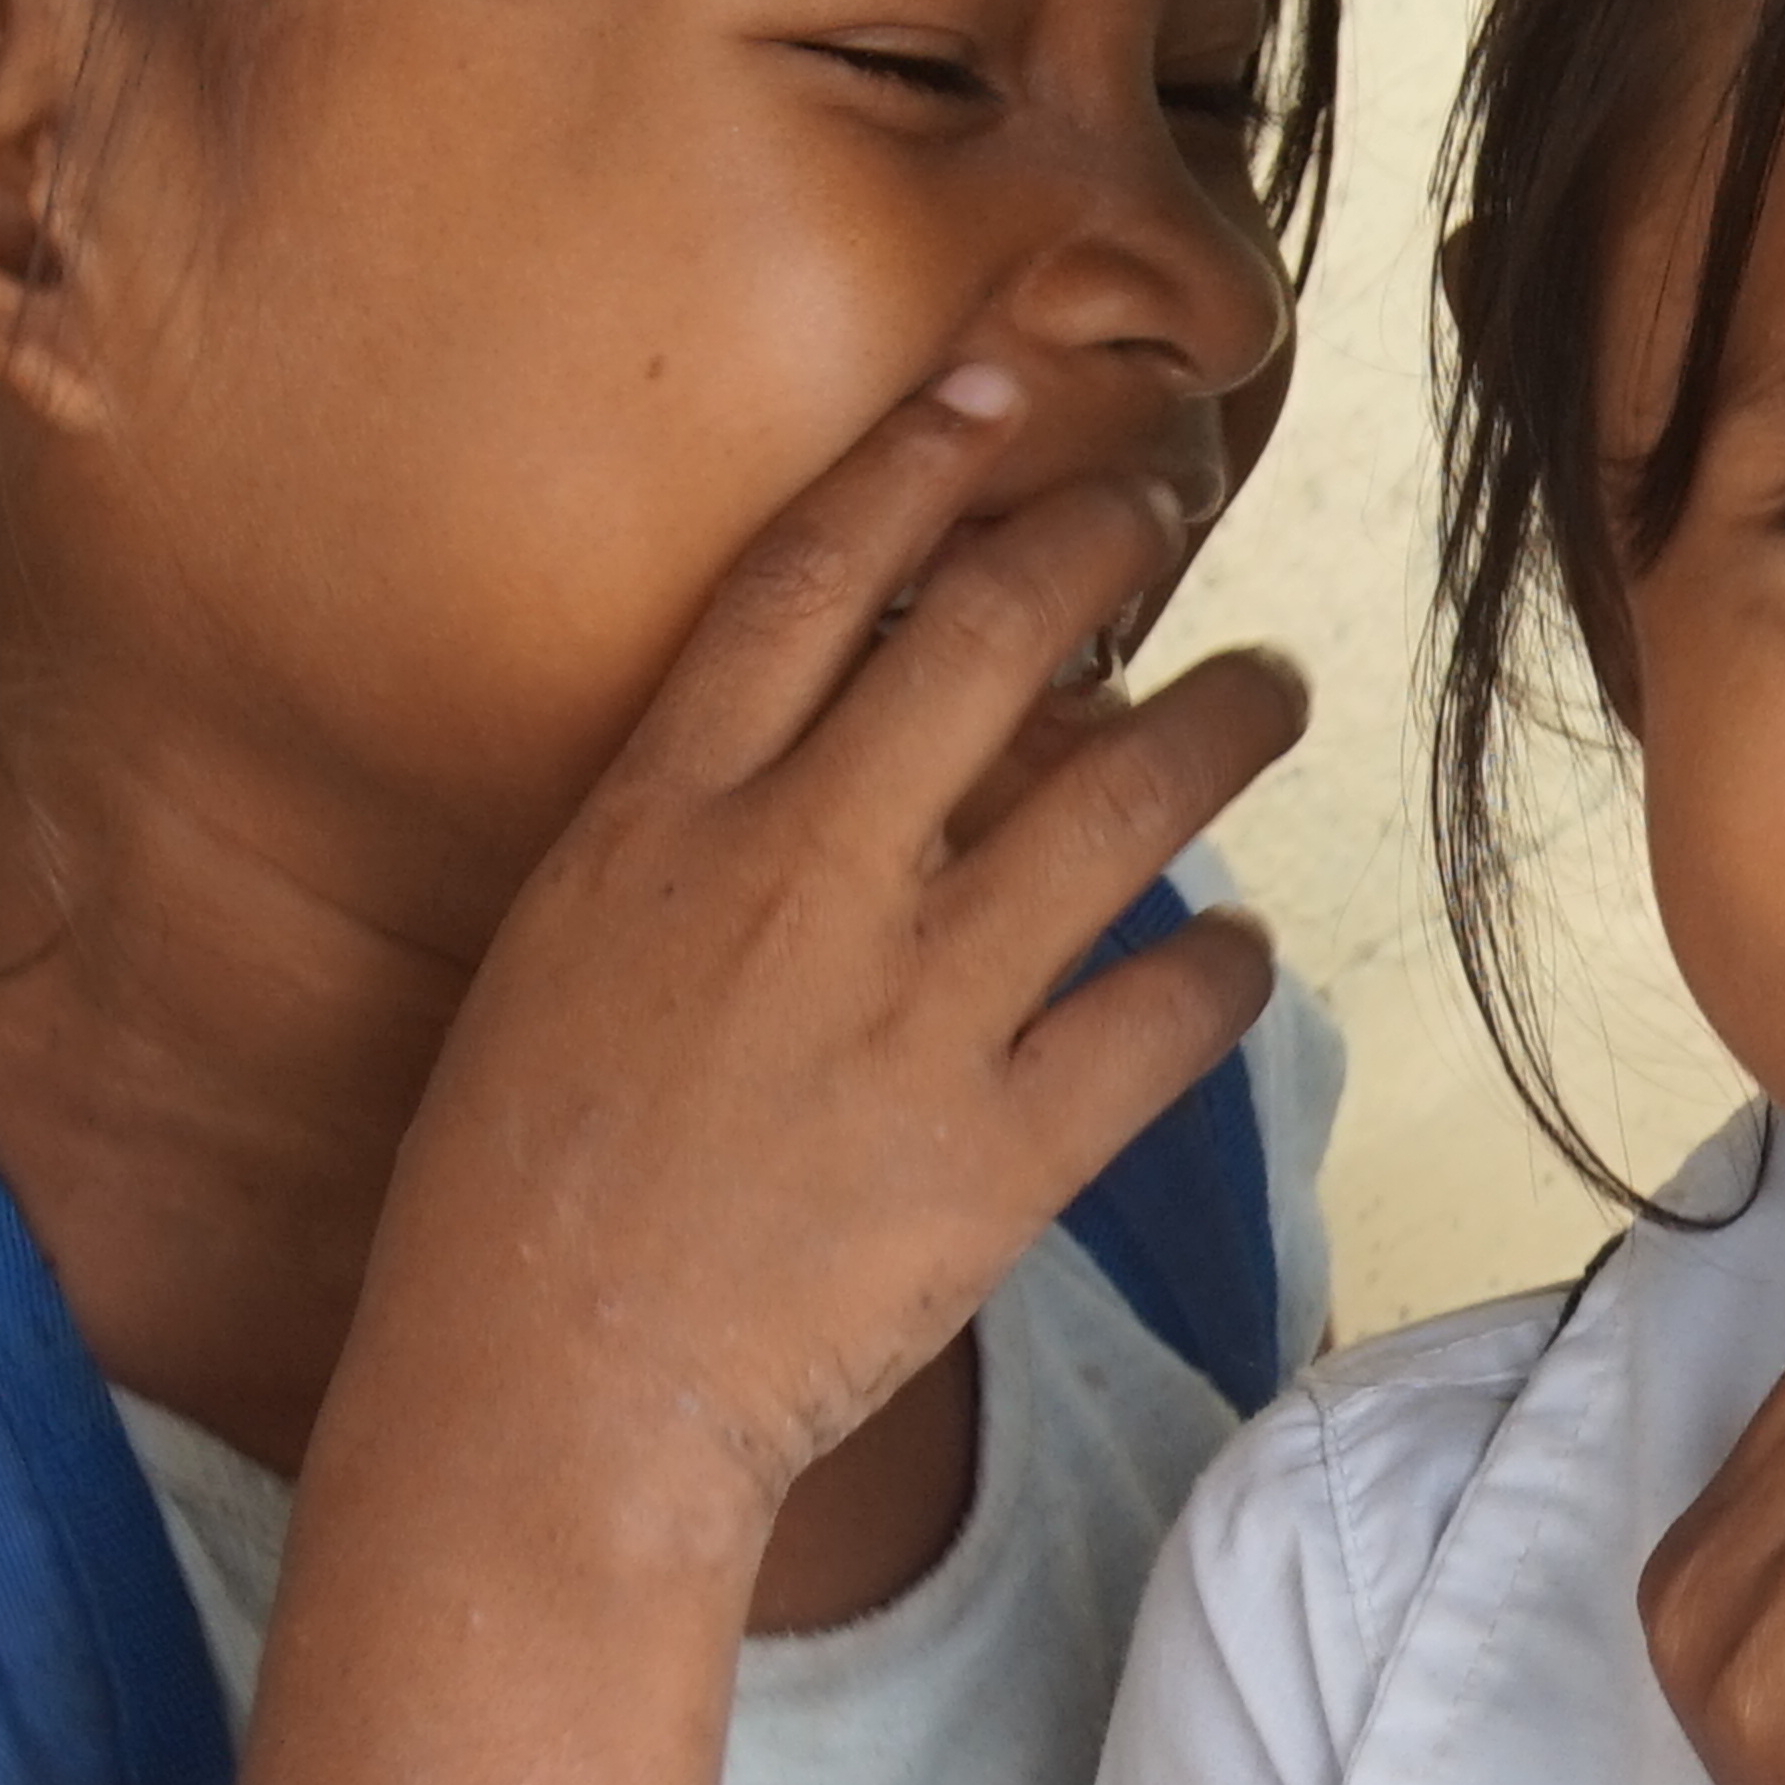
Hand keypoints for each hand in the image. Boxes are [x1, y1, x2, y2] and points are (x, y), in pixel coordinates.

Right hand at [363, 362, 1307, 1543]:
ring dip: (1224, 721)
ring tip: (1269, 693)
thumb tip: (820, 760)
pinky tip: (1242, 951)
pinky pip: (1167, 1015)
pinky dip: (1226, 969)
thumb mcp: (563, 958)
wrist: (541, 1402)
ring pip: (1126, 797)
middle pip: (991, 635)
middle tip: (1169, 502)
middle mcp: (797, 877)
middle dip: (1102, 538)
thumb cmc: (515, 1192)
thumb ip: (688, 844)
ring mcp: (910, 1007)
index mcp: (661, 819)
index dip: (916, 459)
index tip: (997, 381)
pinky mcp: (1001, 1148)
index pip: (806, 580)